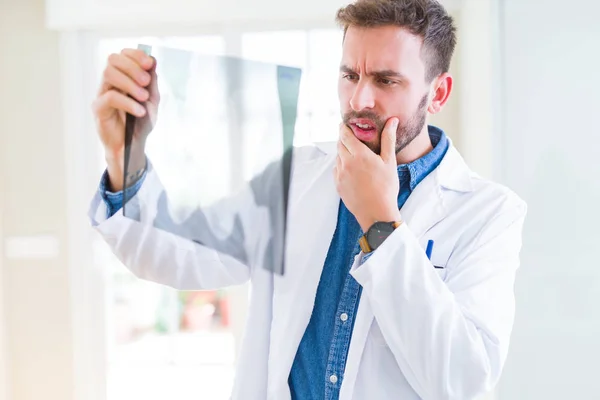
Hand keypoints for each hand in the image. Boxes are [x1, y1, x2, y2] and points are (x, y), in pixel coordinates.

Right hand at [92, 48, 159, 190]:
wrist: (134, 144)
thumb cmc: (141, 121)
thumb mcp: (152, 100)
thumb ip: (151, 81)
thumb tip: (152, 60)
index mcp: (123, 76)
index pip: (122, 55)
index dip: (135, 55)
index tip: (149, 64)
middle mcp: (110, 82)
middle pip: (112, 60)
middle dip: (132, 67)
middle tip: (146, 81)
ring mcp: (102, 93)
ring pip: (108, 74)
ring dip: (129, 83)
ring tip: (143, 97)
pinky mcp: (98, 108)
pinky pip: (110, 98)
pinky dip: (128, 103)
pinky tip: (139, 111)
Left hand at [334, 118, 401, 231]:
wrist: (377, 213)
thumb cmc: (386, 187)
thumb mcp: (390, 161)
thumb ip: (388, 139)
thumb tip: (392, 121)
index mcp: (359, 155)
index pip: (345, 134)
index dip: (344, 127)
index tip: (345, 123)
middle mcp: (346, 163)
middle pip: (339, 144)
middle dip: (343, 138)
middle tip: (351, 136)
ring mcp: (340, 175)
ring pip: (338, 157)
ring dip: (343, 152)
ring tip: (354, 153)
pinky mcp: (337, 185)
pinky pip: (336, 169)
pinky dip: (342, 165)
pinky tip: (352, 169)